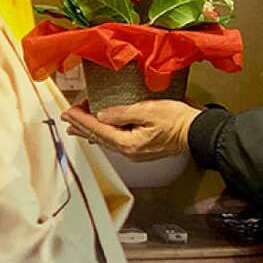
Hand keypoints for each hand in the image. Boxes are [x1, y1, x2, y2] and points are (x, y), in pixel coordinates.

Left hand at [61, 99, 200, 161]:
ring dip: (90, 130)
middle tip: (66, 117)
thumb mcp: (148, 110)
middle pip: (98, 136)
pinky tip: (101, 131)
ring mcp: (134, 151)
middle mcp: (128, 151)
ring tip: (76, 126)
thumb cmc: (176, 119)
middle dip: (81, 126)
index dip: (81, 119)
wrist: (196, 131)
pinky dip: (103, 133)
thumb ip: (122, 113)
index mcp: (128, 143)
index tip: (68, 112)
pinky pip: (115, 140)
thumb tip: (102, 114)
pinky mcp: (140, 148)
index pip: (97, 129)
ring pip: (105, 139)